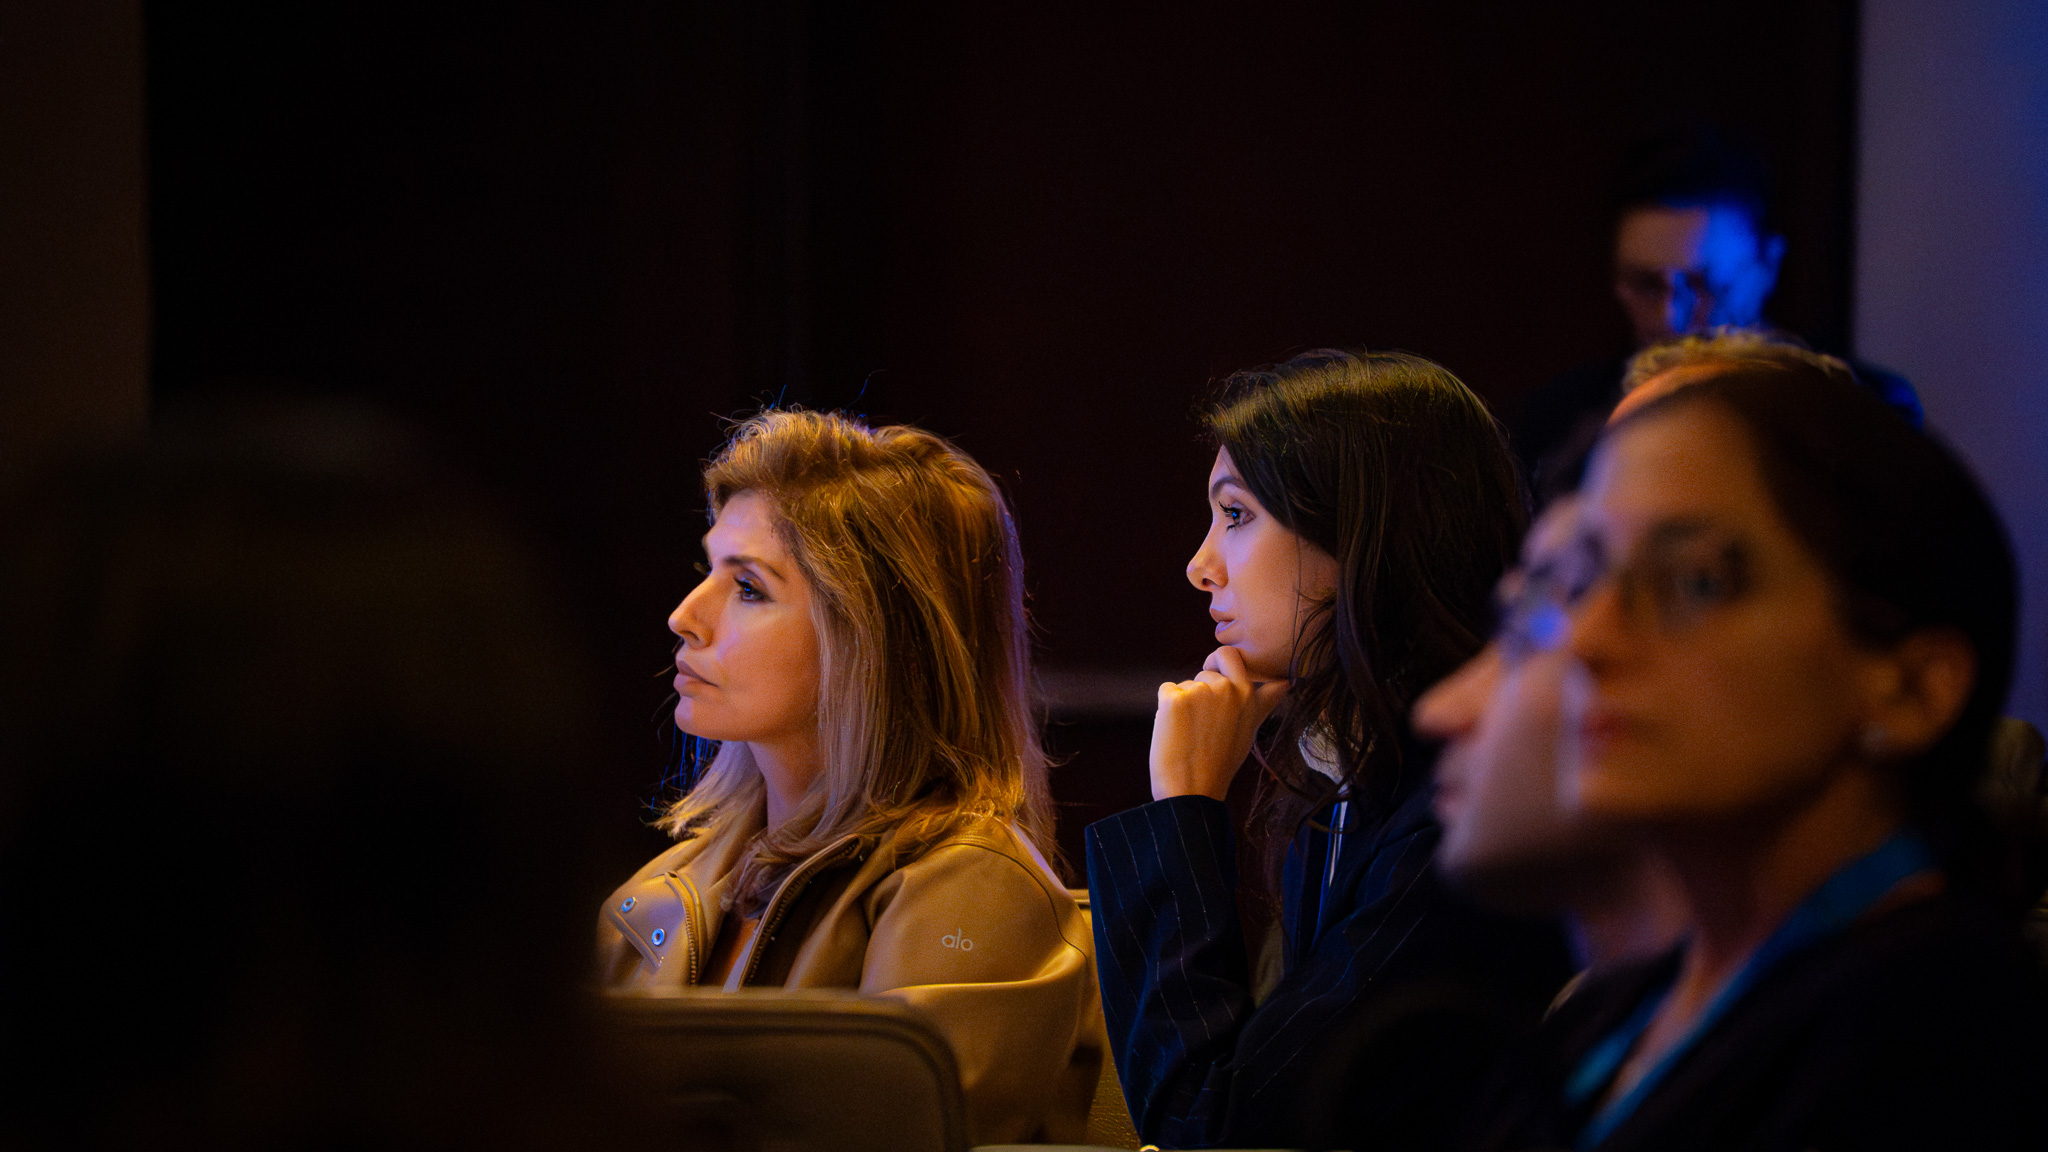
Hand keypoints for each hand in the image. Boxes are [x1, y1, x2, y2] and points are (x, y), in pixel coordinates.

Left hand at [1149, 646, 1291, 801]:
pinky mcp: (1174, 698)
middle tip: (1204, 718)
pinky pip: (1166, 690)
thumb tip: (1287, 681)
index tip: (1222, 673)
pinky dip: (1166, 708)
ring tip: (1192, 732)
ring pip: (1186, 683)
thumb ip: (1263, 701)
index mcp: (1248, 696)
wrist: (1191, 791)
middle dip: (1202, 685)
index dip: (1223, 662)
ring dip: (1184, 702)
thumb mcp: (1251, 729)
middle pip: (1207, 667)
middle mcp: (1228, 689)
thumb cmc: (1220, 763)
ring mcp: (1201, 691)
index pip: (1233, 656)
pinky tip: (1175, 732)